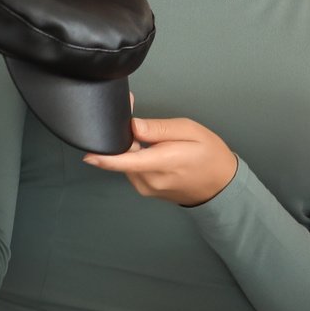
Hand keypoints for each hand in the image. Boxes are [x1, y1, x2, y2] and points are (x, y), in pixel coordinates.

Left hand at [83, 112, 237, 206]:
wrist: (221, 185)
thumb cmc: (210, 156)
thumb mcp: (190, 131)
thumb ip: (160, 128)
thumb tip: (134, 126)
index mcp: (163, 163)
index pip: (126, 160)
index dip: (104, 156)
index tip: (88, 153)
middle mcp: (151, 180)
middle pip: (123, 157)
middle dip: (125, 138)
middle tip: (138, 121)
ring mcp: (148, 188)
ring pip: (127, 163)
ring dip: (132, 149)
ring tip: (156, 138)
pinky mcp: (146, 190)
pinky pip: (133, 169)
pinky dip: (136, 158)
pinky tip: (153, 150)